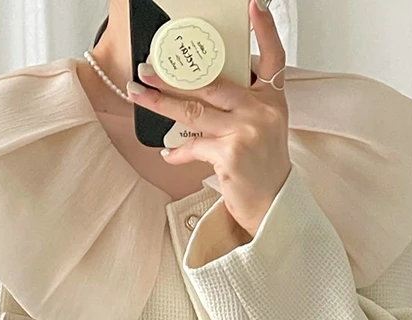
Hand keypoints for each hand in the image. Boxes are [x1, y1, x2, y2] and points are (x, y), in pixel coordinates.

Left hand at [127, 0, 291, 238]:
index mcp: (272, 102)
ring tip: (138, 95)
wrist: (272, 208)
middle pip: (212, 83)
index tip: (254, 5)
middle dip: (175, 76)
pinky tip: (167, 154)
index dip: (266, 30)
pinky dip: (177, 152)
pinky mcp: (230, 155)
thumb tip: (200, 92)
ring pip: (194, 111)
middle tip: (147, 69)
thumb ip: (240, 108)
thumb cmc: (262, 170)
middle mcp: (261, 112)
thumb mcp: (262, 131)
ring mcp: (246, 132)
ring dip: (161, 103)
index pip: (274, 59)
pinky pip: (193, 146)